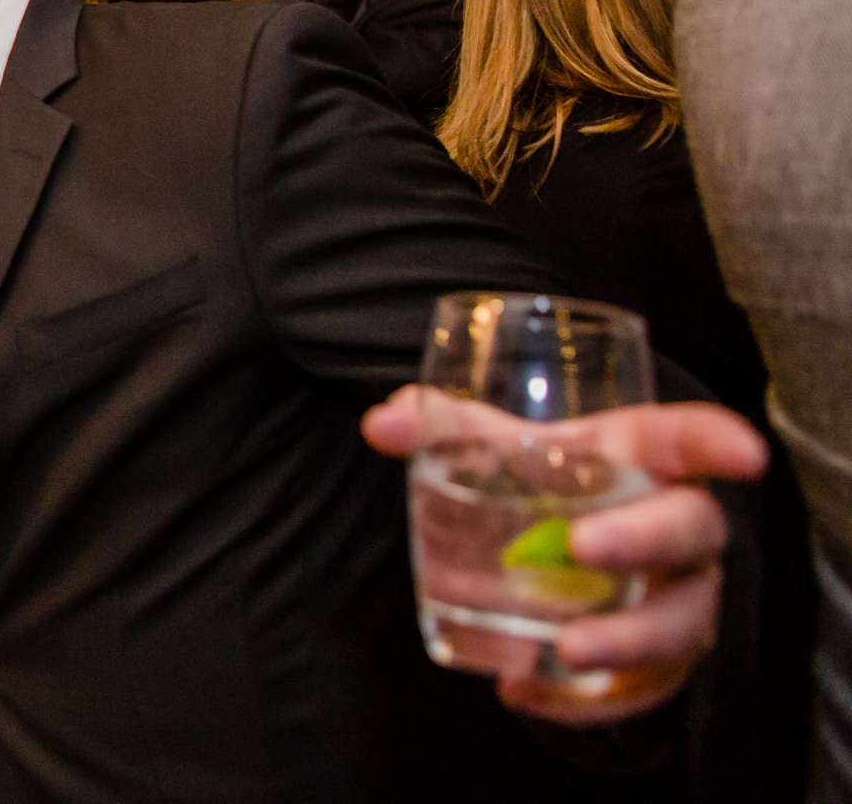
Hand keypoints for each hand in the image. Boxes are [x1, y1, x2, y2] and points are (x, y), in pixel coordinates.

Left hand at [364, 386, 764, 723]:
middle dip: (643, 539)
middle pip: (688, 530)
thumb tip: (381, 423)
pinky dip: (586, 698)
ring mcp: (677, 596)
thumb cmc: (549, 481)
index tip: (741, 452)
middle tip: (585, 547)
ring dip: (628, 637)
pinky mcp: (658, 659)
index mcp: (644, 460)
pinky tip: (526, 691)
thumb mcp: (503, 450)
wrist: (568, 552)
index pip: (689, 441)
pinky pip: (639, 686)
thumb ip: (447, 430)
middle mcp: (677, 527)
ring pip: (678, 621)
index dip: (719, 443)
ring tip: (568, 648)